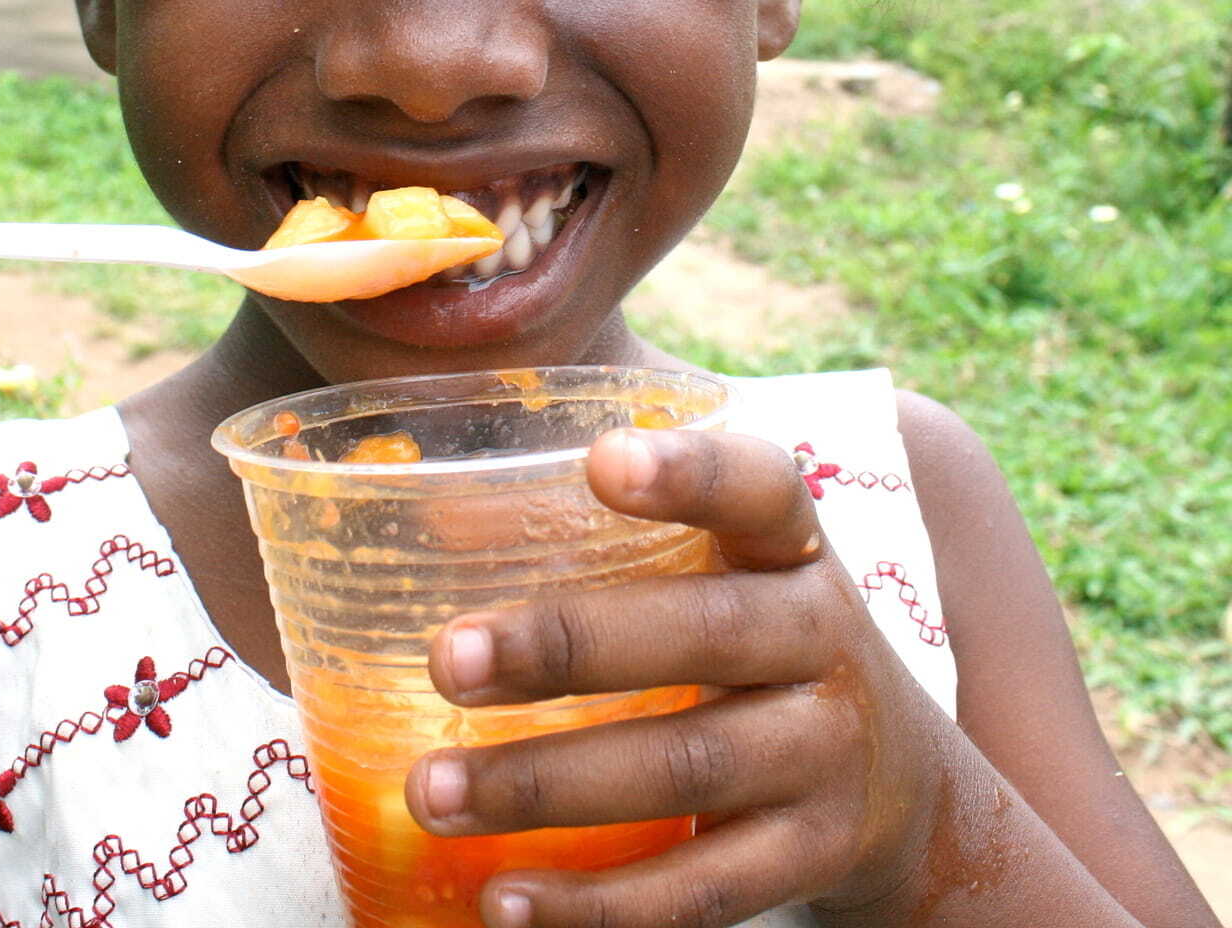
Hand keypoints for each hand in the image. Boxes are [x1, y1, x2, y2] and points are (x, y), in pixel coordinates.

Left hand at [405, 426, 949, 926]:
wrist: (907, 787)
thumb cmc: (762, 640)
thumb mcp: (722, 570)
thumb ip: (609, 535)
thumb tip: (440, 522)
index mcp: (793, 549)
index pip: (759, 489)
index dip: (690, 472)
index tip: (602, 459)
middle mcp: (823, 640)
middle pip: (701, 634)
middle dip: (565, 646)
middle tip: (445, 658)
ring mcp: (825, 756)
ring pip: (684, 769)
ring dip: (546, 784)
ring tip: (433, 790)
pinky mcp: (810, 858)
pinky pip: (699, 891)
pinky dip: (598, 905)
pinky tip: (506, 899)